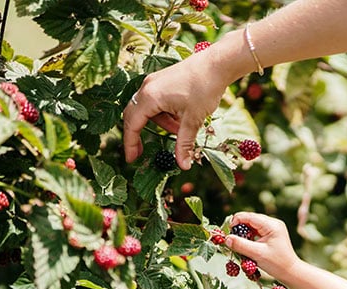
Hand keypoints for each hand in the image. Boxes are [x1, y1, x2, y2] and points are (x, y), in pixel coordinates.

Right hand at [123, 51, 229, 169]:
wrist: (217, 64)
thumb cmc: (204, 88)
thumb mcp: (193, 120)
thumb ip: (184, 144)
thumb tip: (182, 166)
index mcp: (150, 97)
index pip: (132, 124)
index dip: (130, 144)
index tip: (131, 160)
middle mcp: (147, 88)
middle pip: (134, 116)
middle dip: (138, 135)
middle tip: (142, 153)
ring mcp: (155, 82)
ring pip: (149, 110)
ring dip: (161, 124)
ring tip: (180, 131)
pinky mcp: (163, 80)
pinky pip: (157, 101)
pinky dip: (166, 114)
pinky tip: (182, 119)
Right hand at [225, 212, 300, 280]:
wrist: (291, 272)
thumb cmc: (277, 264)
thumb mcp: (257, 254)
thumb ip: (241, 245)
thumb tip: (226, 238)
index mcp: (271, 225)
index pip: (249, 216)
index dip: (236, 221)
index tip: (227, 232)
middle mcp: (273, 224)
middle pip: (250, 220)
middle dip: (239, 229)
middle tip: (230, 240)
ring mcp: (272, 229)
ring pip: (251, 226)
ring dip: (243, 234)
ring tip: (238, 245)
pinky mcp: (271, 235)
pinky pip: (255, 232)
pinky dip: (248, 238)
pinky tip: (246, 247)